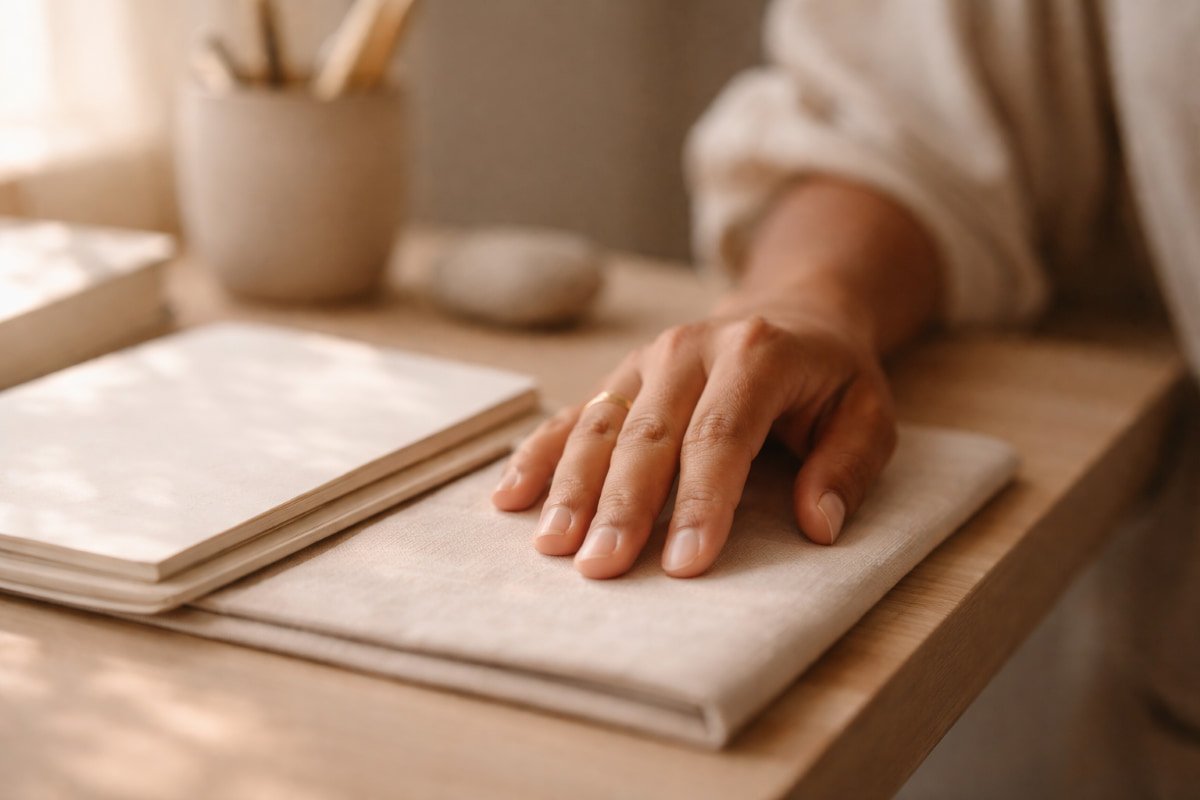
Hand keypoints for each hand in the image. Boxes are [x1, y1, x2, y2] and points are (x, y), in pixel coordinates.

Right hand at [490, 304, 897, 578]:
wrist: (792, 309)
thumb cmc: (830, 374)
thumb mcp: (870, 412)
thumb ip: (848, 466)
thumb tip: (819, 524)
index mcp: (756, 356)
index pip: (721, 435)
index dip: (702, 501)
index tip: (685, 563)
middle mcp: (690, 351)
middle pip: (647, 434)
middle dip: (622, 505)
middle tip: (600, 567)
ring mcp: (646, 361)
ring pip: (600, 425)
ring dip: (571, 487)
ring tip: (551, 545)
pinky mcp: (621, 377)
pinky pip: (573, 415)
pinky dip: (539, 455)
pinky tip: (510, 496)